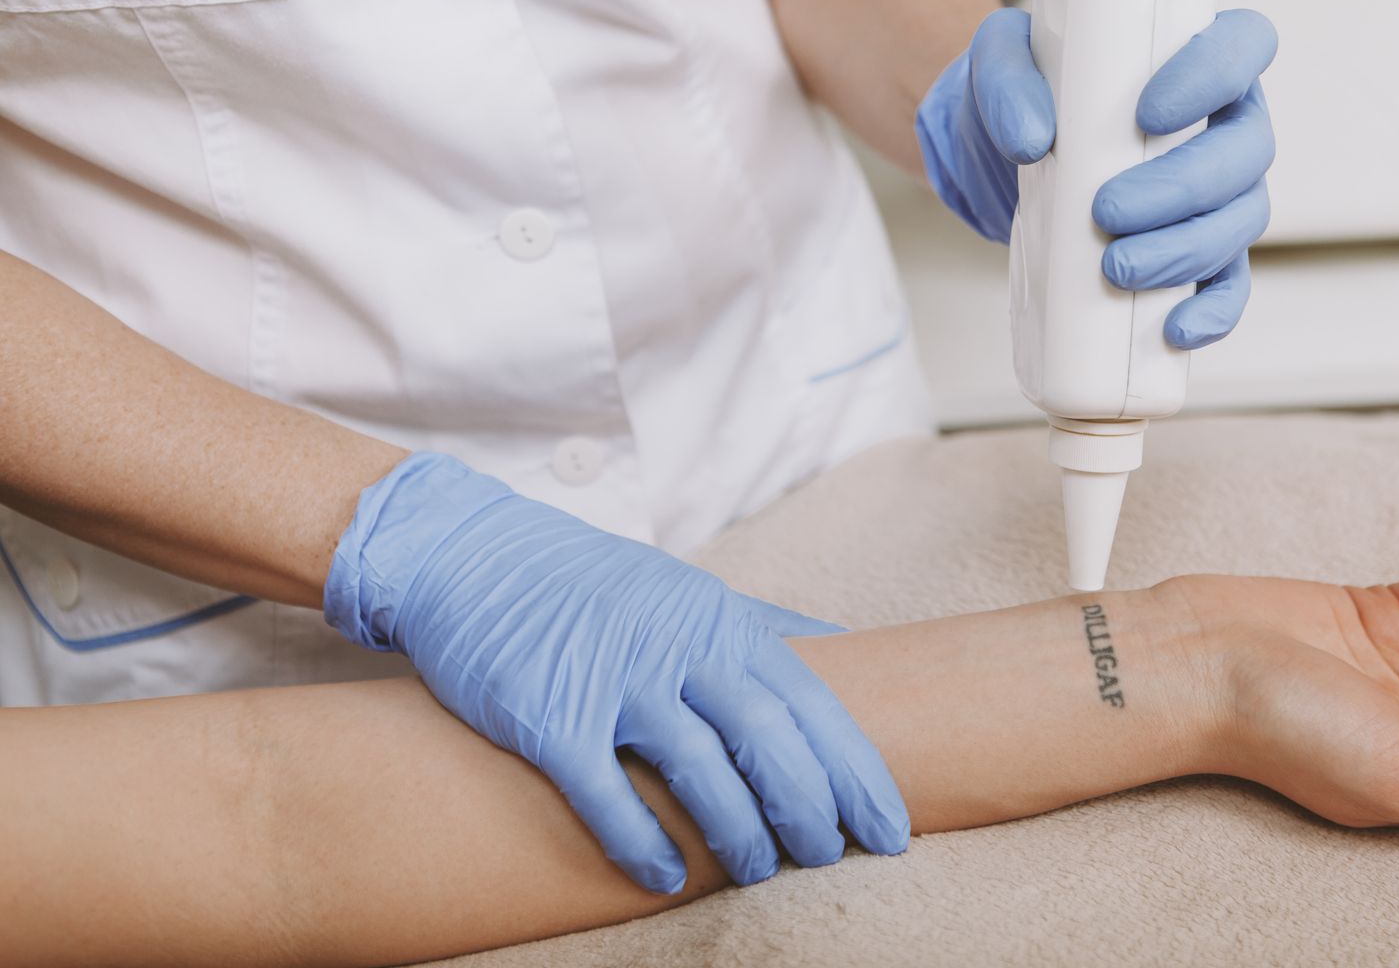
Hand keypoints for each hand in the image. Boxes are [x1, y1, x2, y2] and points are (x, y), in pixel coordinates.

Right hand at [324, 453, 908, 891]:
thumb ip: (767, 622)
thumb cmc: (595, 584)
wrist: (475, 556)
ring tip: (758, 872)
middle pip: (767, 736)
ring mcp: (615, 679)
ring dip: (737, 831)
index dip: (856, 771)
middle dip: (810, 806)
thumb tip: (845, 640)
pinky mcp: (551, 714)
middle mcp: (678, 647)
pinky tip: (666, 876)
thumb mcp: (692, 590)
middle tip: (830, 856)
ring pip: (698, 766)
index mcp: (721, 622)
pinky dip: (641, 839)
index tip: (890, 827)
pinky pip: (605, 790)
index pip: (811, 702)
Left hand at [914, 7, 1276, 348]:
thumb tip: (1031, 137)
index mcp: (1196, 60)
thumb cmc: (1022, 95)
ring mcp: (1221, 195)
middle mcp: (1224, 125)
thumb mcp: (995, 64)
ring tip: (1117, 269)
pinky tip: (1174, 329)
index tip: (1149, 114)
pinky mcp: (1201, 256)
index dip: (1215, 75)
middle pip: (1245, 152)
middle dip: (1182, 189)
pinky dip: (1211, 311)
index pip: (1244, 45)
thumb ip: (1006, 81)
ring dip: (1185, 252)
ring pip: (1239, 222)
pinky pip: (1229, 287)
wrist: (999, 161)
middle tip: (1107, 211)